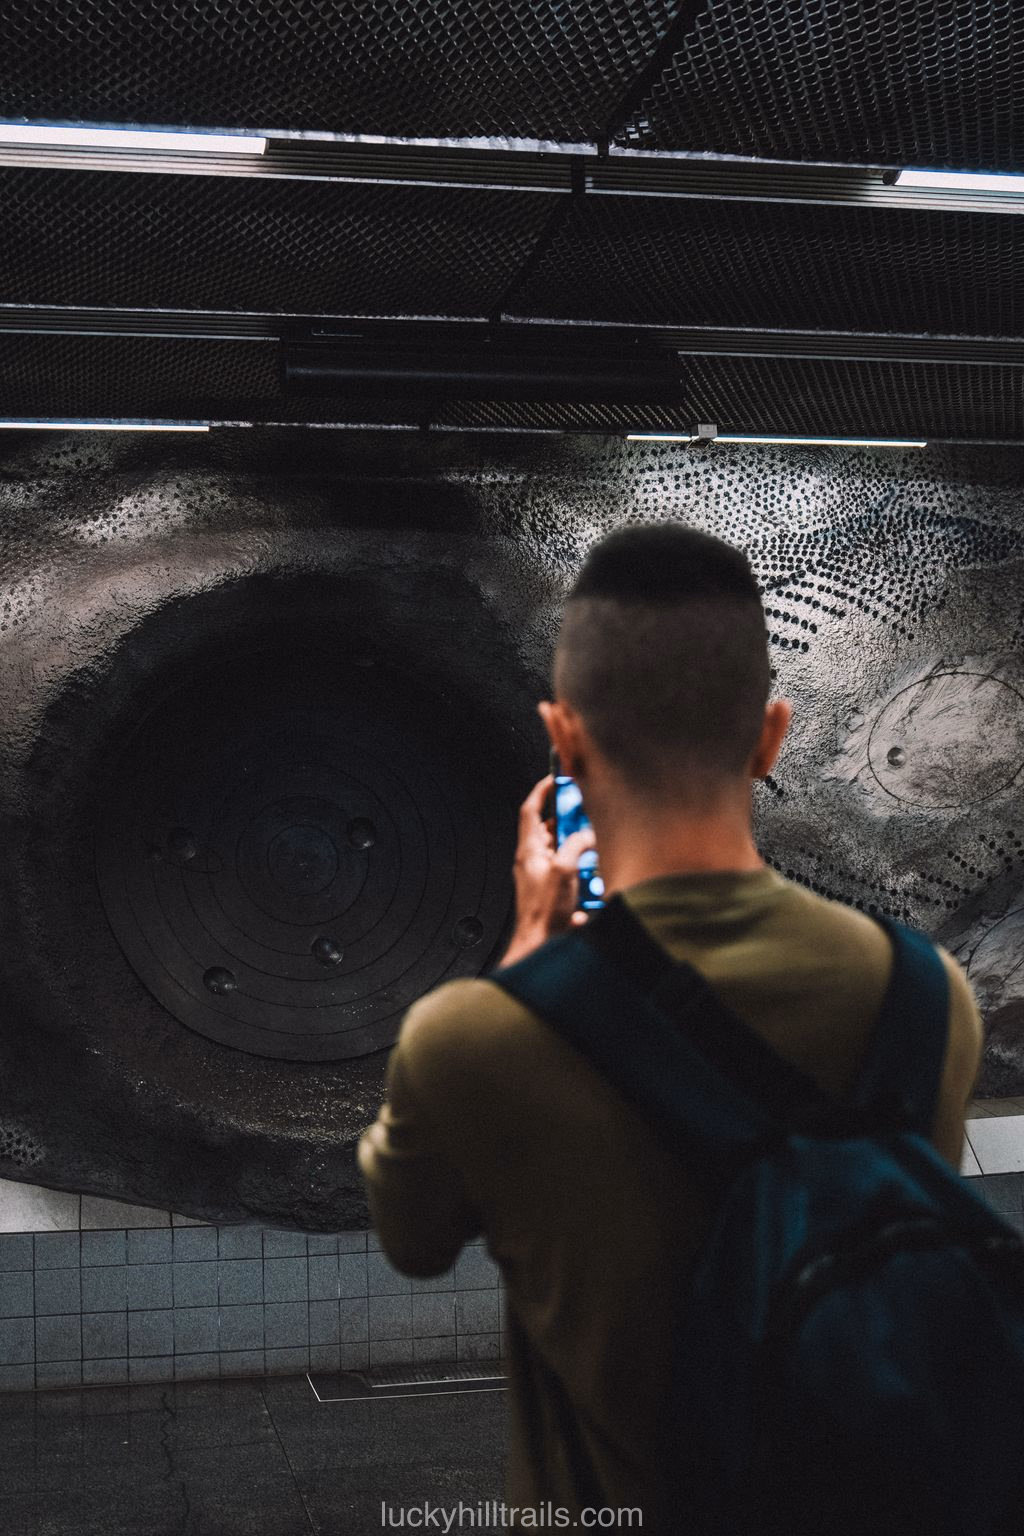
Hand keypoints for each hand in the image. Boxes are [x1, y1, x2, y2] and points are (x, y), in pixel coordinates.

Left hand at [497, 773, 596, 966]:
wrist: (538, 946)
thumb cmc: (543, 913)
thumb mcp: (564, 871)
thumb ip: (576, 846)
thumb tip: (587, 835)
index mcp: (529, 851)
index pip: (530, 811)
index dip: (542, 792)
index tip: (555, 779)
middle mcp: (532, 861)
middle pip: (547, 829)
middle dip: (566, 819)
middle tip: (583, 812)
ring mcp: (540, 876)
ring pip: (559, 849)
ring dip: (576, 844)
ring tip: (592, 844)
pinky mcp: (551, 891)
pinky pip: (567, 871)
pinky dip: (579, 869)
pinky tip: (592, 879)